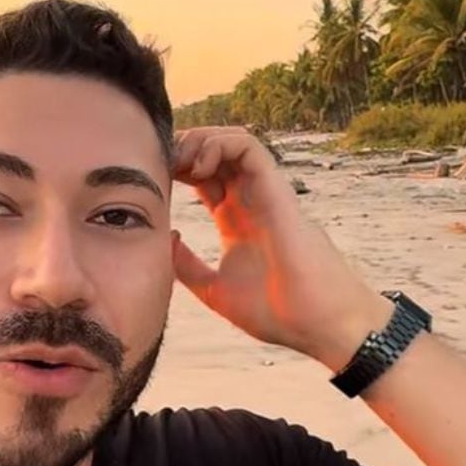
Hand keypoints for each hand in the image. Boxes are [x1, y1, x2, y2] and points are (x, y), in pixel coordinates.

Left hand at [170, 126, 390, 369]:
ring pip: (232, 141)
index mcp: (234, 219)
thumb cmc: (278, 312)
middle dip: (181, 147)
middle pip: (214, 152)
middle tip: (155, 162)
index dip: (173, 168)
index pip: (202, 176)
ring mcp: (264, 193)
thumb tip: (165, 239)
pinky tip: (199, 165)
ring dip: (199, 140)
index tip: (147, 179)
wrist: (319, 325)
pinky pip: (250, 148)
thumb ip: (187, 267)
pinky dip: (220, 144)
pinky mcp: (277, 192)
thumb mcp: (214, 290)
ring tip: (177, 162)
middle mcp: (249, 200)